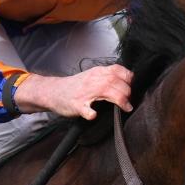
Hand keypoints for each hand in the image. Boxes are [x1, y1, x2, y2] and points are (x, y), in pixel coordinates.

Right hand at [13, 65, 133, 120]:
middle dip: (127, 92)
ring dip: (119, 100)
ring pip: (106, 91)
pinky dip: (91, 113)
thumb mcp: (93, 76)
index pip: (118, 70)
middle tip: (128, 102)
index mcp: (98, 72)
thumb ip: (108, 77)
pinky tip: (94, 115)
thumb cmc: (76, 86)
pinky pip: (85, 109)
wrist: (53, 91)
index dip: (128, 79)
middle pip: (116, 82)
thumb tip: (128, 83)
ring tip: (124, 108)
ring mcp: (84, 93)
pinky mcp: (76, 105)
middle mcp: (92, 80)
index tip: (130, 88)